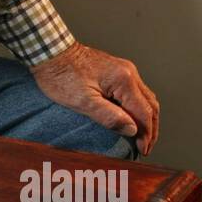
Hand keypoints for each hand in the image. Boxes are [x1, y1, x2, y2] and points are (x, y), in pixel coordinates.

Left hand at [31, 40, 158, 155]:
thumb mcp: (83, 101)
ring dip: (146, 118)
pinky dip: (138, 108)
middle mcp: (129, 72)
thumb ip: (109, 117)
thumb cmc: (61, 75)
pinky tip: (132, 118)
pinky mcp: (117, 71)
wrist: (50, 52)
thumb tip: (132, 130)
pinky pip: (136, 92)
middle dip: (151, 129)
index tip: (142, 150)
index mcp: (124, 80)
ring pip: (145, 98)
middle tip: (145, 147)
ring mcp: (124, 70)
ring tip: (142, 137)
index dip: (146, 134)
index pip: (144, 112)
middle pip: (150, 105)